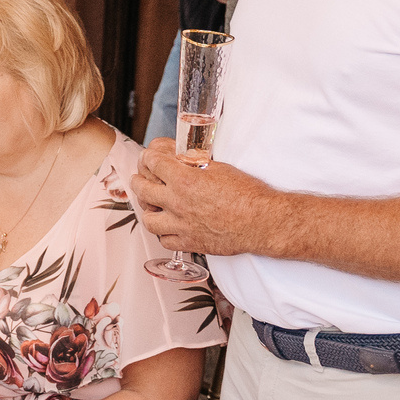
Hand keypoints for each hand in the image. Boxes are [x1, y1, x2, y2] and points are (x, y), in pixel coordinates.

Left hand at [130, 145, 275, 257]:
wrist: (261, 221)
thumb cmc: (247, 194)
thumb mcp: (218, 167)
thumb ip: (194, 163)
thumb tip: (181, 157)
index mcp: (184, 180)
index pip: (153, 163)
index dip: (148, 158)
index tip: (148, 158)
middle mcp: (178, 202)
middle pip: (143, 190)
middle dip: (138, 180)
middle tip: (139, 178)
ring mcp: (181, 225)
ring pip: (148, 220)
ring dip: (147, 210)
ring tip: (150, 204)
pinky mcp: (189, 242)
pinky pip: (164, 240)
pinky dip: (163, 233)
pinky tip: (168, 227)